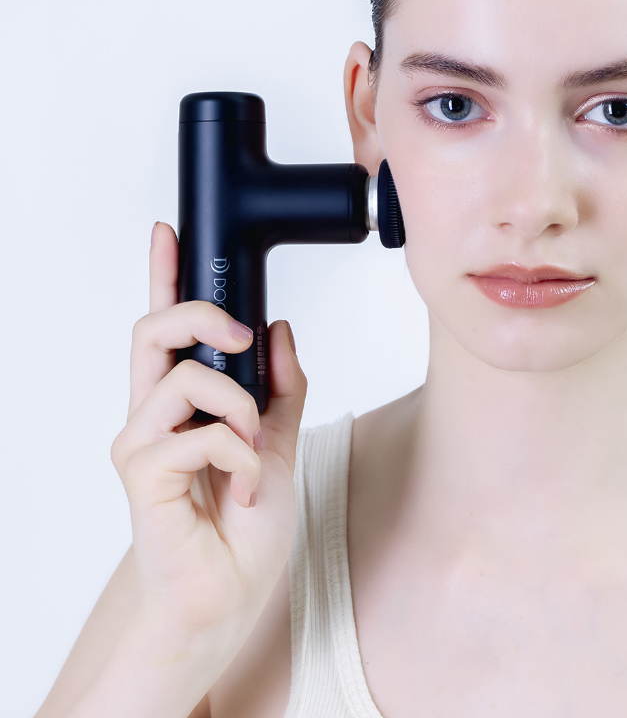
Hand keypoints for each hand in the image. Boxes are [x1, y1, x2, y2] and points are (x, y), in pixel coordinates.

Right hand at [110, 222, 306, 661]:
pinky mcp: (143, 477)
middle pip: (152, 332)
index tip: (167, 234)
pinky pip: (199, 435)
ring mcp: (143, 446)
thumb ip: (281, 388)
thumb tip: (280, 330)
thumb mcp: (279, 442)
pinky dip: (239, 456)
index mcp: (184, 405)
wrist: (233, 593)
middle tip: (240, 337)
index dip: (163, 277)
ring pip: (185, 380)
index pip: (166, 330)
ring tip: (253, 452)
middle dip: (200, 316)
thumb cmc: (245, 527)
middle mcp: (153, 417)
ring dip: (240, 409)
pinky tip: (242, 489)